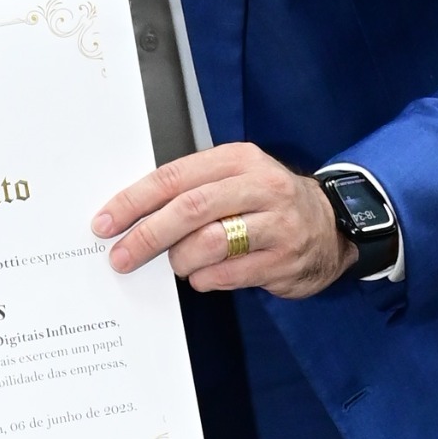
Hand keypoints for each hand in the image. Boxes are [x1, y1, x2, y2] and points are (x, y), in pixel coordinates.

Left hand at [93, 142, 352, 298]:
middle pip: (190, 210)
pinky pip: (229, 274)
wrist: (332, 225)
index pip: (174, 177)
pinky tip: (205, 276)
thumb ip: (191, 189)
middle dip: (147, 236)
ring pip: (209, 244)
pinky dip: (206, 279)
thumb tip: (132, 215)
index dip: (134, 201)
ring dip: (181, 260)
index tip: (105, 222)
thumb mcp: (235, 178)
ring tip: (177, 265)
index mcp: (239, 159)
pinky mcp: (284, 259)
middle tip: (121, 256)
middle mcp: (261, 186)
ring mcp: (276, 224)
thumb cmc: (268, 202)